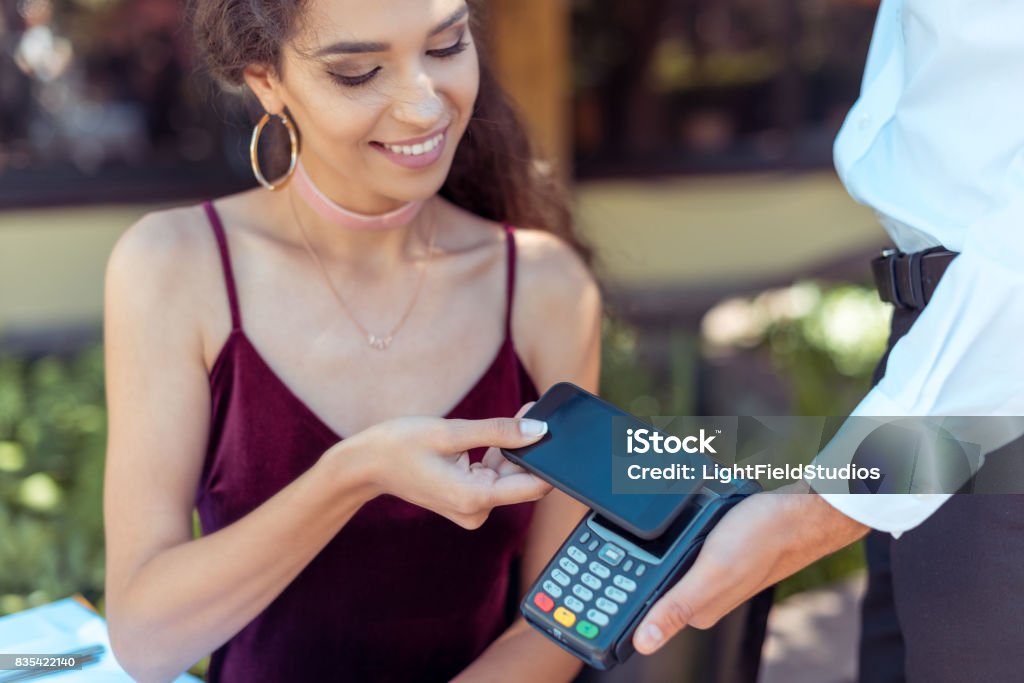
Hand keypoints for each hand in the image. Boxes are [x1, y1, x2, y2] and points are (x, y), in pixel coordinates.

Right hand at [340, 404, 552, 528]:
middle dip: (527, 446)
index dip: (548, 459)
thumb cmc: (401, 446)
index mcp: (475, 498)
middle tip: (530, 412)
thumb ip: (499, 432)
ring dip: (512, 448)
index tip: (552, 431)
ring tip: (514, 417)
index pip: (533, 487)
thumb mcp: (451, 432)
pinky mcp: (467, 500)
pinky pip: (493, 477)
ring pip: (508, 476)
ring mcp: (471, 508)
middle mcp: (476, 511)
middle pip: (520, 478)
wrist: (367, 464)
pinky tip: (496, 435)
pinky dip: (497, 455)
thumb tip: (538, 431)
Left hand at [632, 483, 869, 653]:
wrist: (801, 509)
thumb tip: (643, 643)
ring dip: (656, 540)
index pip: (644, 606)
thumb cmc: (763, 537)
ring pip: (667, 559)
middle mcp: (702, 595)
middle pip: (652, 579)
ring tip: (655, 518)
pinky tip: (678, 517)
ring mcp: (709, 573)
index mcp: (696, 610)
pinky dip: (676, 530)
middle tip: (622, 530)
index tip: (593, 569)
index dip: (616, 587)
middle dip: (635, 556)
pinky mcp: (717, 552)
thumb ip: (677, 606)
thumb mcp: (712, 571)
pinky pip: (684, 544)